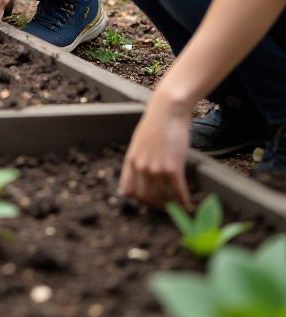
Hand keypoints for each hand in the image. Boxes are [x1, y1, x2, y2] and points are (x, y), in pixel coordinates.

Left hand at [119, 93, 191, 208]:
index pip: (128, 190)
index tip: (148, 199)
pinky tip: (188, 204)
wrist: (167, 111)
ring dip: (171, 204)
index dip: (138, 199)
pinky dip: (184, 201)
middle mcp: (141, 167)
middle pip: (144, 197)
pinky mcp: (173, 168)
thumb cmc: (156, 124)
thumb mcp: (140, 142)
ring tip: (178, 205)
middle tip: (165, 205)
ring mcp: (156, 169)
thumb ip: (140, 158)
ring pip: (162, 197)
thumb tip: (143, 173)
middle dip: (155, 205)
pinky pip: (179, 192)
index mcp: (131, 160)